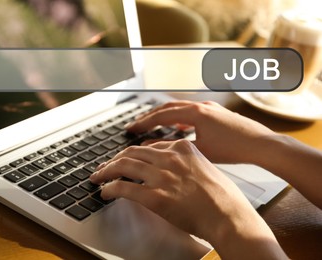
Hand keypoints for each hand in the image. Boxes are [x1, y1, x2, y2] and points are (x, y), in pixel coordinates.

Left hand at [90, 140, 286, 258]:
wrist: (229, 215)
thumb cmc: (222, 196)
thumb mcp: (205, 168)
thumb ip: (184, 164)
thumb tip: (169, 169)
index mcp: (182, 148)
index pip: (149, 146)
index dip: (132, 153)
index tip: (125, 158)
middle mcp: (169, 158)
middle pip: (132, 152)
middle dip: (114, 159)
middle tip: (105, 166)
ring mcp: (161, 176)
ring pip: (123, 165)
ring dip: (106, 171)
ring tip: (98, 177)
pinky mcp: (154, 196)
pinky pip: (123, 187)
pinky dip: (110, 188)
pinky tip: (105, 192)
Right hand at [126, 101, 275, 163]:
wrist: (263, 145)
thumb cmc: (235, 148)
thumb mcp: (200, 151)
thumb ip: (175, 147)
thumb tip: (153, 148)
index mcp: (196, 113)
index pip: (161, 115)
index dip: (144, 123)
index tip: (131, 128)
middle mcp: (202, 106)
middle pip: (168, 107)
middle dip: (150, 116)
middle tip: (137, 125)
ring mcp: (210, 108)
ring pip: (179, 108)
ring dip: (164, 116)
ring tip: (152, 125)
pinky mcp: (216, 113)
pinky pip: (191, 112)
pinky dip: (179, 118)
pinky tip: (178, 126)